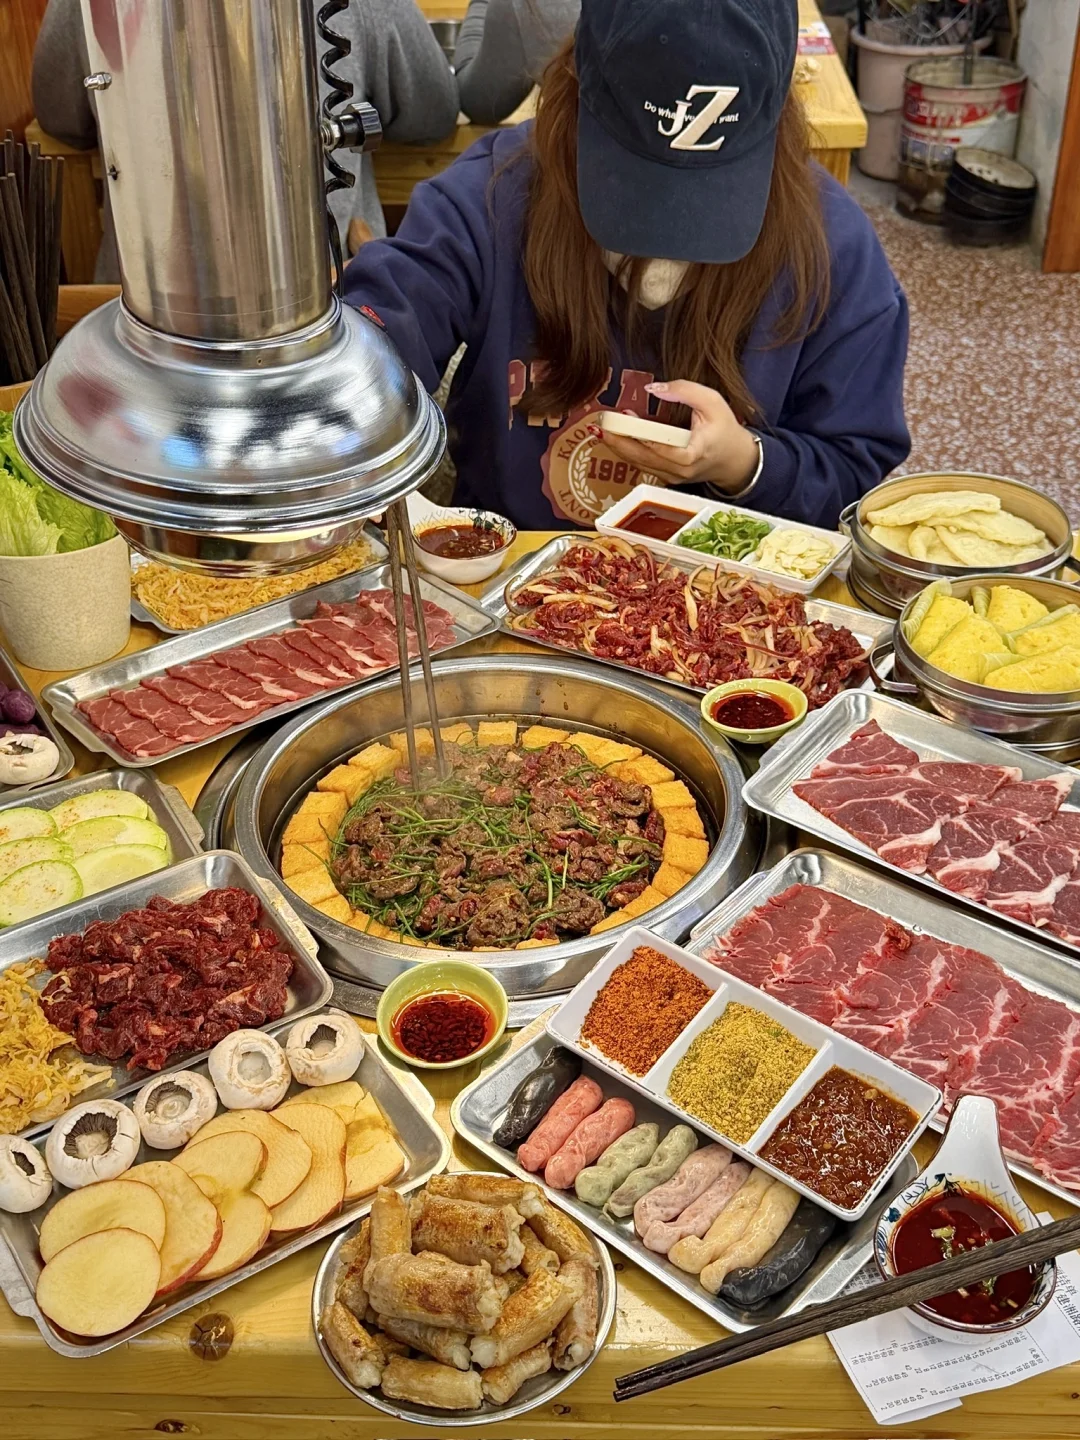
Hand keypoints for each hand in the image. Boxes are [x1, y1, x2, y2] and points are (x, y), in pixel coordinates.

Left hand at [599, 380, 759, 492]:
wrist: (733, 460)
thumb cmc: (724, 429)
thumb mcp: (712, 401)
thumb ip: (685, 391)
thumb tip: (653, 388)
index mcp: (693, 454)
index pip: (664, 448)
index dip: (642, 434)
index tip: (625, 417)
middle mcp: (680, 471)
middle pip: (643, 458)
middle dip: (619, 441)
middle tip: (601, 425)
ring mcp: (671, 478)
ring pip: (639, 464)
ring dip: (618, 446)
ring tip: (600, 430)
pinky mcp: (665, 478)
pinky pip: (642, 465)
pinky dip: (626, 451)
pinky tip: (613, 438)